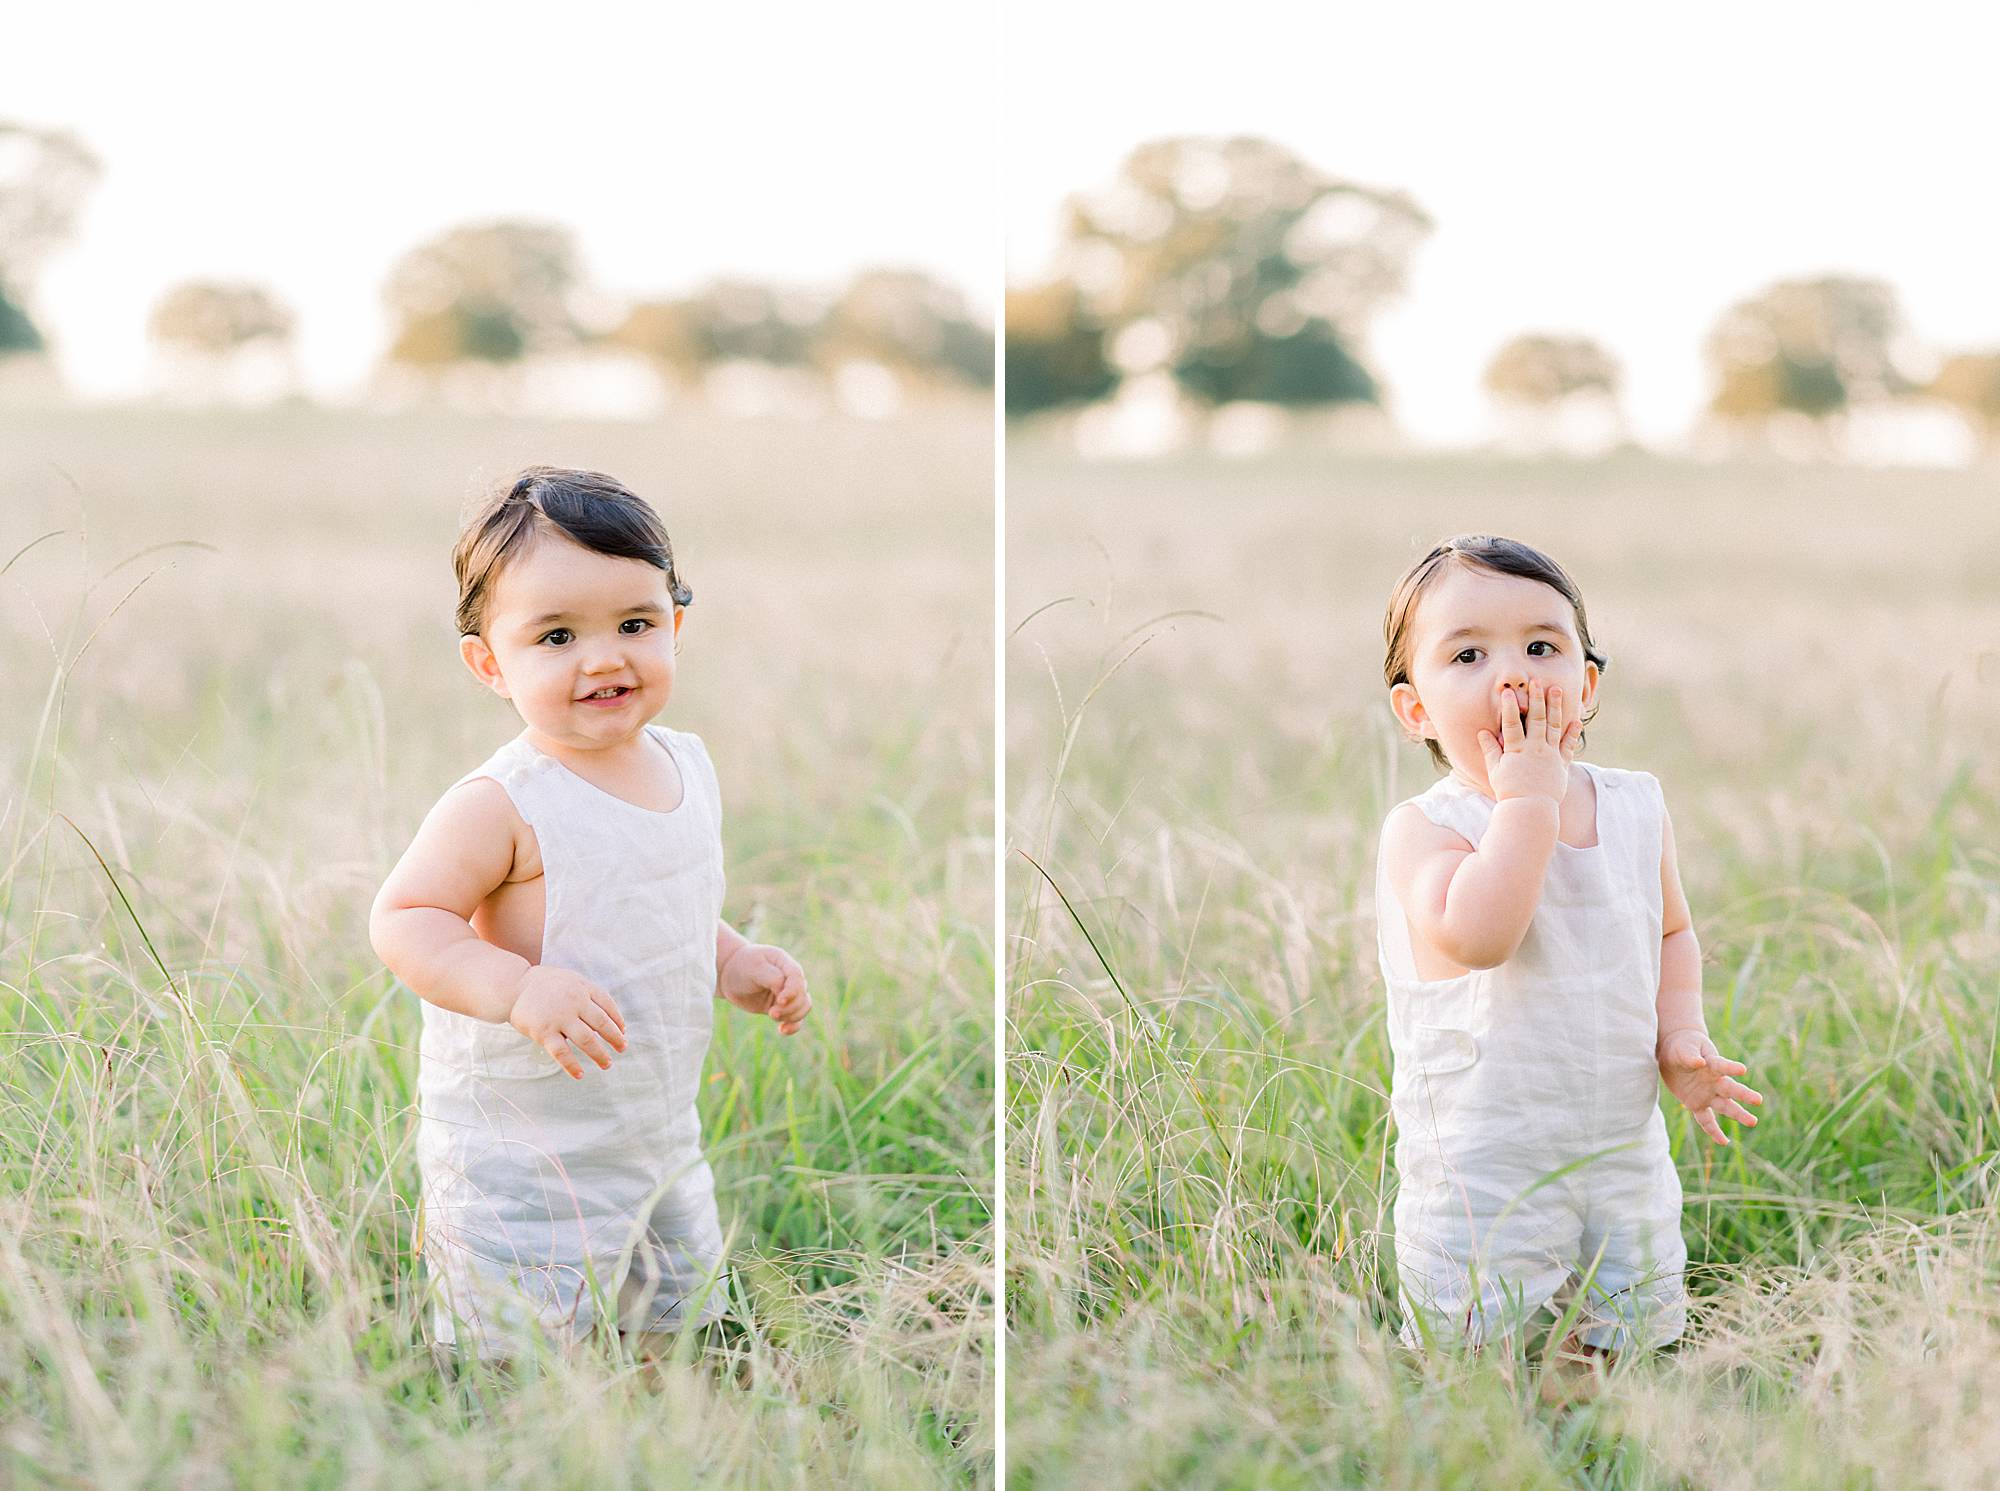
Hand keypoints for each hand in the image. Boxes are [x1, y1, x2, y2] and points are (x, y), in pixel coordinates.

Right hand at [506, 964, 627, 1078]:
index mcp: (582, 988)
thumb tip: (612, 1019)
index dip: (618, 1020)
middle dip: (614, 1039)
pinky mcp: (544, 1032)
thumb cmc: (545, 984)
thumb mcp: (571, 979)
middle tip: (622, 1049)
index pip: (607, 1005)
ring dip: (599, 1054)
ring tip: (607, 1064)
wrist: (512, 986)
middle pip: (601, 1024)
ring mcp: (559, 1018)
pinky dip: (572, 1065)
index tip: (623, 1032)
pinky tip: (580, 1074)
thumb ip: (590, 994)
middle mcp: (574, 1002)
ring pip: (586, 1040)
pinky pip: (562, 1053)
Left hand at [717, 943, 810, 1034]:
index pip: (797, 977)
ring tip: (772, 1016)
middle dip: (790, 1007)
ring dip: (792, 1016)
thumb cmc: (742, 966)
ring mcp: (788, 993)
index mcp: (785, 963)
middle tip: (771, 1013)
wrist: (729, 976)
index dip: (792, 990)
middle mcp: (791, 978)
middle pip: (802, 995)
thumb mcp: (754, 968)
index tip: (780, 1001)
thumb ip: (772, 978)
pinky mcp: (782, 1007)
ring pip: (803, 1007)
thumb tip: (785, 992)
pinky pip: (796, 1019)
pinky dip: (793, 1026)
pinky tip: (782, 1030)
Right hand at [1478, 678, 1581, 804]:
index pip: (1512, 723)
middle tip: (1537, 681)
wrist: (1531, 810)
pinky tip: (1576, 721)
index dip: (1510, 706)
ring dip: (1555, 707)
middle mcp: (1535, 749)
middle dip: (1537, 698)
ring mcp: (1550, 755)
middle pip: (1536, 719)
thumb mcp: (1495, 771)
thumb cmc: (1510, 791)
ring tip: (1557, 689)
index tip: (1509, 691)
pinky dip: (1573, 733)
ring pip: (1554, 726)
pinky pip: (1568, 746)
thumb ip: (1490, 750)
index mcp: (1516, 750)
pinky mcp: (1561, 764)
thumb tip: (1483, 732)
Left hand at [1658, 1028, 1763, 1144]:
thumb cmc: (1683, 1047)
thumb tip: (1698, 1062)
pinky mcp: (1696, 1104)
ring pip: (1725, 1106)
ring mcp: (1707, 1093)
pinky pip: (1706, 1120)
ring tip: (1753, 1122)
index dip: (1731, 1067)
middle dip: (1744, 1095)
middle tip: (1758, 1100)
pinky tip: (1724, 1142)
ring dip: (1738, 1114)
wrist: (1675, 1053)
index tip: (1742, 1070)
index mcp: (1712, 1064)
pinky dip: (1713, 1131)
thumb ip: (1689, 1056)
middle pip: (1731, 1089)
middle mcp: (1714, 1081)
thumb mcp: (1683, 1048)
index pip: (1722, 1065)